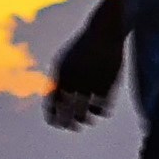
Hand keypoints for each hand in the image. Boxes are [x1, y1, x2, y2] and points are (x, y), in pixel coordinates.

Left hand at [44, 0, 128, 129]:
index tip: (58, 124)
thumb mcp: (64, 62)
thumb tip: (51, 104)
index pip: (52, 105)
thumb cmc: (81, 48)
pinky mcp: (108, 83)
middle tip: (74, 127)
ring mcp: (91, 82)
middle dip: (69, 124)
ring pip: (86, 114)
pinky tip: (101, 112)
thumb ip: (56, 82)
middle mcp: (74, 80)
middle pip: (68, 113)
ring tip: (88, 121)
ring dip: (86, 120)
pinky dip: (101, 112)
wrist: (103, 31)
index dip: (54, 118)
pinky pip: (102, 107)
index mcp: (60, 75)